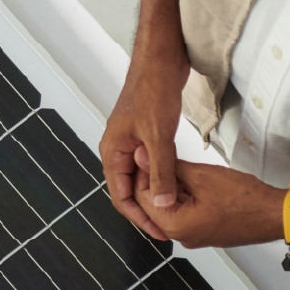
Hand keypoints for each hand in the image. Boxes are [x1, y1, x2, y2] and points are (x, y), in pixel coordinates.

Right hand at [100, 46, 189, 241]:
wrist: (161, 58)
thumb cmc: (152, 88)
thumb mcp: (158, 137)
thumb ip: (160, 174)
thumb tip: (162, 206)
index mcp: (112, 151)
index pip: (121, 197)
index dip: (140, 218)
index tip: (159, 232)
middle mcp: (117, 148)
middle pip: (129, 190)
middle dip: (147, 209)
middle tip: (169, 226)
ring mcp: (131, 141)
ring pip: (140, 177)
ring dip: (155, 194)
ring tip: (174, 210)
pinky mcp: (145, 133)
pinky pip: (150, 164)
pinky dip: (162, 176)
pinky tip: (176, 184)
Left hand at [142, 157, 285, 249]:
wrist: (274, 214)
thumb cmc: (244, 199)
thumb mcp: (201, 176)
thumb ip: (170, 167)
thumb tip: (144, 157)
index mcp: (175, 226)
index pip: (141, 199)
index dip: (142, 173)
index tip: (145, 154)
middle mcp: (181, 237)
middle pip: (155, 205)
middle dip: (156, 179)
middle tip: (161, 155)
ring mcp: (194, 236)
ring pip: (171, 208)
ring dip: (171, 186)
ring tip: (177, 162)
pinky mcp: (205, 232)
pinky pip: (186, 213)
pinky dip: (185, 195)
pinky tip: (190, 177)